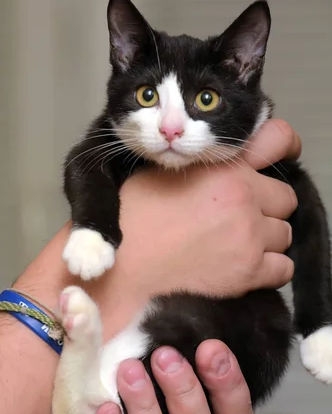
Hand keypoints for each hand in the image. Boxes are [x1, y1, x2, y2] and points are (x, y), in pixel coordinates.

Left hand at [71, 340, 251, 413]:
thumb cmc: (119, 395)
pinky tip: (103, 411)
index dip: (229, 385)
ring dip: (146, 410)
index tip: (210, 346)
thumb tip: (81, 294)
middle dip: (185, 393)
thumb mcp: (132, 365)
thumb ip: (130, 334)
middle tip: (164, 355)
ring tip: (128, 371)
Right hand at [110, 119, 299, 302]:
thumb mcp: (161, 172)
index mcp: (224, 167)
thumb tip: (216, 166)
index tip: (288, 154)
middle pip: (285, 198)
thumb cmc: (132, 219)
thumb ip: (200, 164)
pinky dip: (270, 270)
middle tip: (241, 218)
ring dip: (266, 240)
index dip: (287, 146)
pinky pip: (284, 269)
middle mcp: (244, 197)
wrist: (125, 268)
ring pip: (285, 234)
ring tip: (236, 246)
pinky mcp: (250, 272)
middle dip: (267, 207)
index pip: (278, 141)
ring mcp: (250, 236)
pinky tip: (245, 269)